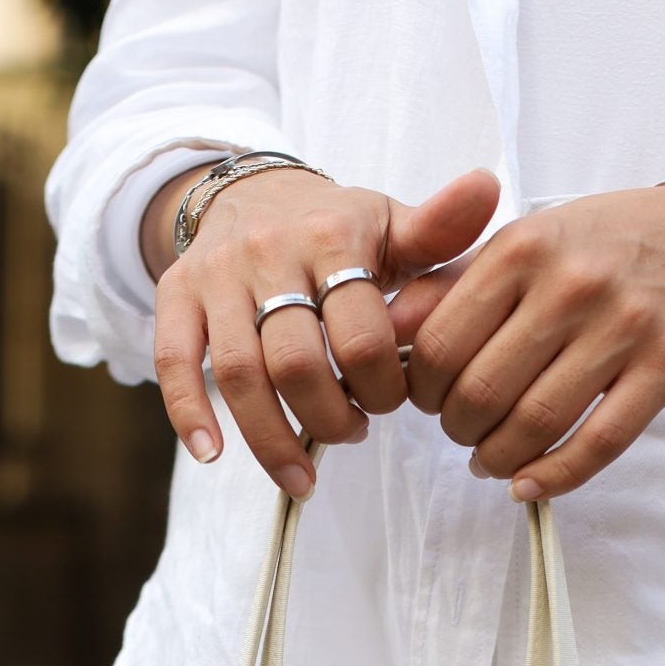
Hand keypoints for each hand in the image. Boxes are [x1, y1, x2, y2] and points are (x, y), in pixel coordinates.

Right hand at [146, 165, 499, 496]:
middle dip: (330, 416)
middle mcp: (269, 252)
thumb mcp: (391, 223)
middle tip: (354, 432)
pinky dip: (190, 414)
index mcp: (332, 236)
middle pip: (296, 361)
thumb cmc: (336, 228)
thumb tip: (489, 188)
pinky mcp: (177, 294)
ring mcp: (218, 276)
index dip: (381, 386)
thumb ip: (440, 228)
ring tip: (303, 477)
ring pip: (238, 373)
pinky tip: (214, 456)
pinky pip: (174, 360)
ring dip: (273, 438)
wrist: (252, 192)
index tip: (393, 402)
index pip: (360, 333)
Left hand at [392, 183, 664, 499]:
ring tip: (491, 461)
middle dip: (458, 430)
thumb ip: (456, 286)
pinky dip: (554, 476)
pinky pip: (599, 443)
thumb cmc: (602, 246)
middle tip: (463, 432)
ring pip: (536, 423)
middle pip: (483, 390)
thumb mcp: (525, 241)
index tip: (432, 400)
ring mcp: (623, 326)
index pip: (442, 343)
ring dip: (499, 459)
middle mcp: (571, 283)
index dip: (424, 390)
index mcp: (524, 246)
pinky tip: (529, 484)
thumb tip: (390, 337)